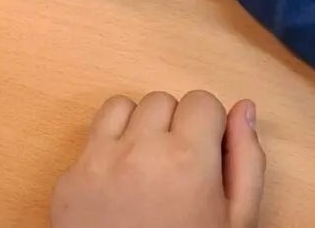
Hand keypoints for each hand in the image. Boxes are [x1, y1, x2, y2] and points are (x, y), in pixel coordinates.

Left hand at [52, 92, 264, 227]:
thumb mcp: (237, 221)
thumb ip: (246, 160)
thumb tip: (244, 108)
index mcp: (188, 160)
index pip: (201, 101)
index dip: (208, 127)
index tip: (206, 153)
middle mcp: (139, 151)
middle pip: (162, 100)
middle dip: (174, 125)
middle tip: (178, 167)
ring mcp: (97, 162)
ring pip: (122, 106)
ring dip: (137, 127)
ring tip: (147, 168)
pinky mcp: (68, 177)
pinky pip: (91, 135)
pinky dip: (106, 148)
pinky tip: (120, 182)